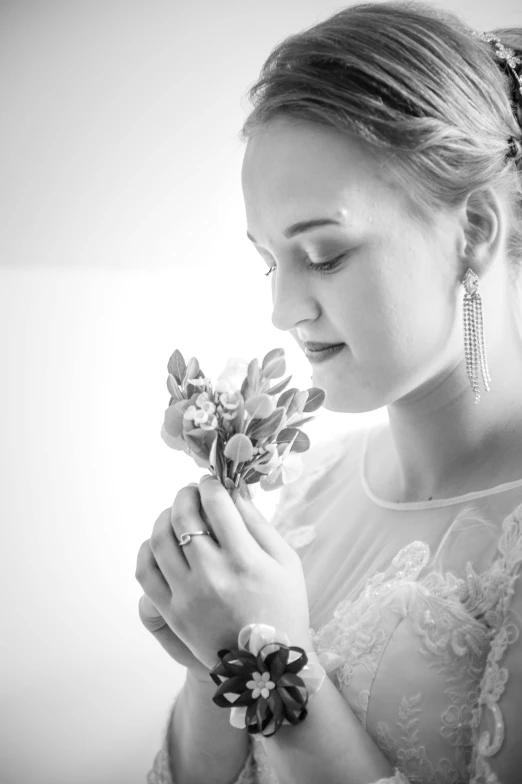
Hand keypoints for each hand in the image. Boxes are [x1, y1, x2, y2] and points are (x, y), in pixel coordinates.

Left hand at [135, 475, 312, 672]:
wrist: (267, 665)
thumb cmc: (283, 606)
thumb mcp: (286, 561)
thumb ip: (258, 522)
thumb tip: (234, 490)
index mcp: (246, 559)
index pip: (217, 504)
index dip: (211, 485)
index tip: (212, 483)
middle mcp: (213, 575)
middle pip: (183, 516)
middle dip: (186, 494)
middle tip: (192, 492)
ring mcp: (188, 595)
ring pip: (159, 539)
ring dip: (164, 517)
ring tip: (176, 514)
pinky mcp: (172, 613)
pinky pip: (145, 572)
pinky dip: (148, 550)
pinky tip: (161, 543)